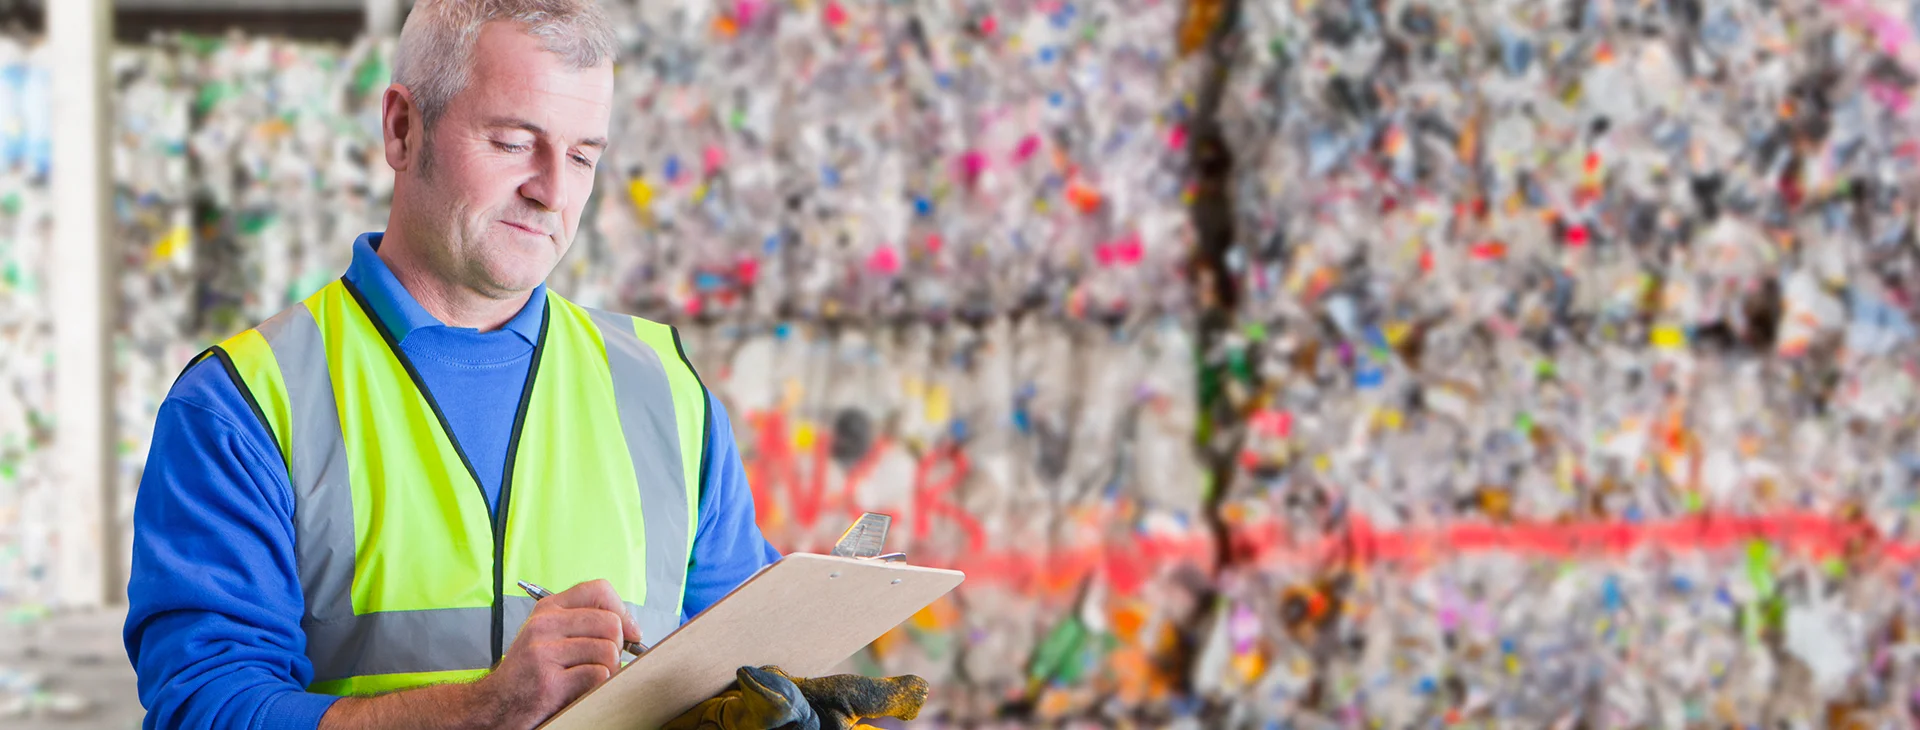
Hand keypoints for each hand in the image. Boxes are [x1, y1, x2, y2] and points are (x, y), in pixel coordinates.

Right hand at [471, 579, 642, 728]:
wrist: (495, 703)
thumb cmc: (529, 670)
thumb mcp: (549, 635)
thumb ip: (584, 623)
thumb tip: (632, 628)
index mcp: (548, 609)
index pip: (599, 590)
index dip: (622, 611)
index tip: (629, 631)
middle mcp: (544, 625)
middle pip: (610, 623)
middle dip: (618, 646)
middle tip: (605, 660)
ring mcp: (544, 652)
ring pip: (608, 651)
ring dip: (609, 669)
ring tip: (589, 676)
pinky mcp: (549, 682)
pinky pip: (598, 675)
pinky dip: (598, 685)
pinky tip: (580, 689)